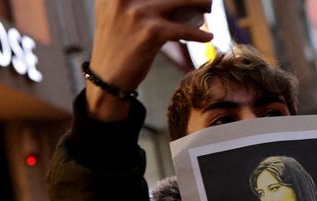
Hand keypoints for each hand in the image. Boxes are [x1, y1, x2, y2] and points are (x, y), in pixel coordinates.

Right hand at [88, 0, 212, 118]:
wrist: (107, 78)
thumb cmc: (116, 43)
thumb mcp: (113, 11)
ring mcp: (139, 13)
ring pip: (182, 0)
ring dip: (202, 1)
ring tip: (209, 6)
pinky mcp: (152, 33)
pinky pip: (184, 29)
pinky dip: (199, 34)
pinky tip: (208, 36)